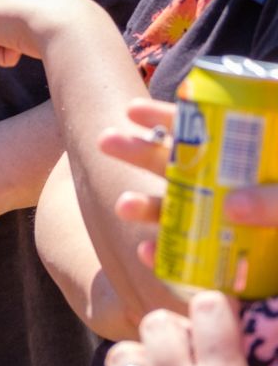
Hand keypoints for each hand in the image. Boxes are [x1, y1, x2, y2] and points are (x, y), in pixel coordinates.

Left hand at [0, 0, 99, 66]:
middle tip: (41, 29)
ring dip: (15, 44)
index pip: (14, 1)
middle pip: (0, 18)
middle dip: (18, 30)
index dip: (31, 18)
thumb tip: (33, 24)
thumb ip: (39, 7)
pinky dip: (6, 57)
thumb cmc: (75, 21)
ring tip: (35, 35)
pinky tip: (22, 48)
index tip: (46, 20)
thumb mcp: (58, 6)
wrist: (70, 26)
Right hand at [99, 98, 277, 254]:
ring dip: (149, 202)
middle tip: (106, 143)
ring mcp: (239, 218)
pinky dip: (171, 249)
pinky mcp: (240, 255)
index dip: (171, 115)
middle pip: (188, 160)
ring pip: (186, 204)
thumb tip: (231, 206)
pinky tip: (148, 250)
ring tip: (120, 205)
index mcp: (260, 157)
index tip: (132, 110)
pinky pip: (197, 250)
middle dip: (144, 153)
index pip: (211, 125)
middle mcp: (243, 183)